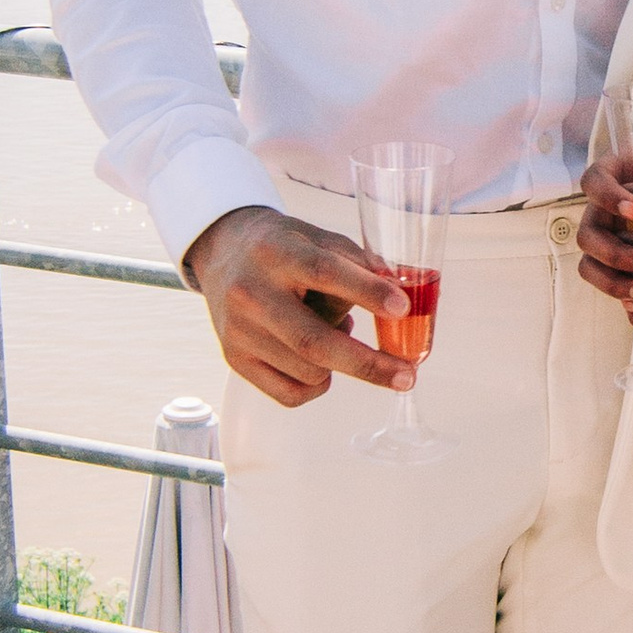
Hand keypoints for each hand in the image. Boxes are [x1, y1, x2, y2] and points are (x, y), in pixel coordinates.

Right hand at [183, 205, 413, 407]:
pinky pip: (290, 394)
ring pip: (308, 372)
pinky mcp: (234, 359)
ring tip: (336, 332)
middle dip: (367, 364)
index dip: (366, 292)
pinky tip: (315, 360)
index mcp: (276, 252)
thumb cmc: (284, 248)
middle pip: (313, 342)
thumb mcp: (318, 238)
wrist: (224, 253)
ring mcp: (238, 331)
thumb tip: (407, 301)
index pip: (324, 271)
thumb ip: (359, 264)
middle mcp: (250, 293)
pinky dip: (317, 386)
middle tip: (407, 376)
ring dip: (340, 364)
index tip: (403, 309)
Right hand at [576, 147, 632, 335]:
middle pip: (587, 236)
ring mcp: (603, 246)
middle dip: (616, 252)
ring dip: (617, 284)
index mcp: (612, 180)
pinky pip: (615, 295)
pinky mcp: (617, 275)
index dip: (608, 197)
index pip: (593, 183)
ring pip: (592, 269)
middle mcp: (599, 214)